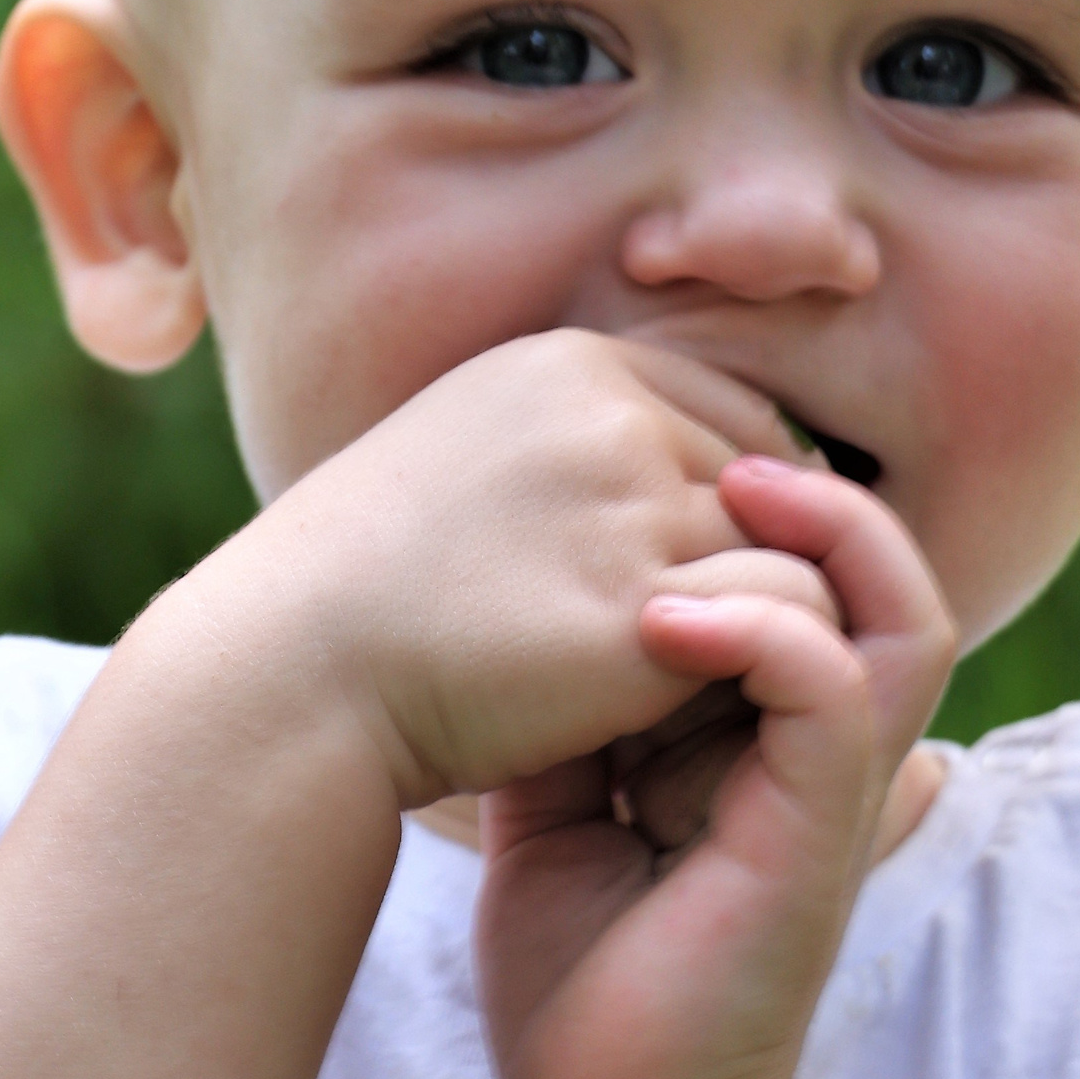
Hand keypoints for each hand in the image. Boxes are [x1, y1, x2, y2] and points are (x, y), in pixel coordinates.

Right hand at [209, 330, 838, 810]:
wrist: (285, 680)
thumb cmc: (369, 592)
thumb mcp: (474, 462)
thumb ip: (582, 447)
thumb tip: (700, 475)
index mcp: (571, 362)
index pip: (734, 416)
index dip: (736, 506)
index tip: (702, 580)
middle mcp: (612, 413)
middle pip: (770, 483)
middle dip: (745, 562)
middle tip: (705, 645)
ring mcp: (633, 505)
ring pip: (793, 550)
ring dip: (751, 623)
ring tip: (694, 686)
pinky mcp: (644, 610)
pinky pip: (788, 621)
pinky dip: (758, 670)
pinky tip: (692, 716)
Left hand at [473, 457, 956, 1078]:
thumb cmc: (579, 967)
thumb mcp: (557, 792)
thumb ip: (569, 688)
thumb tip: (500, 582)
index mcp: (768, 724)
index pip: (805, 567)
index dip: (745, 493)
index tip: (638, 448)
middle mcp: (821, 741)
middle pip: (876, 566)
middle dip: (807, 482)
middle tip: (709, 438)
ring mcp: (832, 786)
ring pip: (897, 609)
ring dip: (823, 531)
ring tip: (725, 489)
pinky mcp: (820, 832)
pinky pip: (837, 690)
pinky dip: (764, 633)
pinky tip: (661, 622)